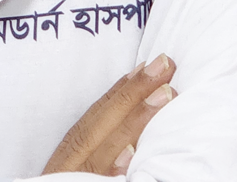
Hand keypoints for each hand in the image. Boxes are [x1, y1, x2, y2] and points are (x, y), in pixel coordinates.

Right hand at [42, 54, 176, 175]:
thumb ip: (96, 147)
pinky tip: (129, 155)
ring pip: (106, 148)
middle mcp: (72, 162)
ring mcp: (78, 180)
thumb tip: (131, 134)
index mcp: (71, 152)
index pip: (97, 114)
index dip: (122, 89)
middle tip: (165, 65)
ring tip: (163, 97)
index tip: (145, 65)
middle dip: (134, 92)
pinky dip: (112, 170)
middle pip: (103, 122)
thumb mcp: (73, 168)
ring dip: (135, 121)